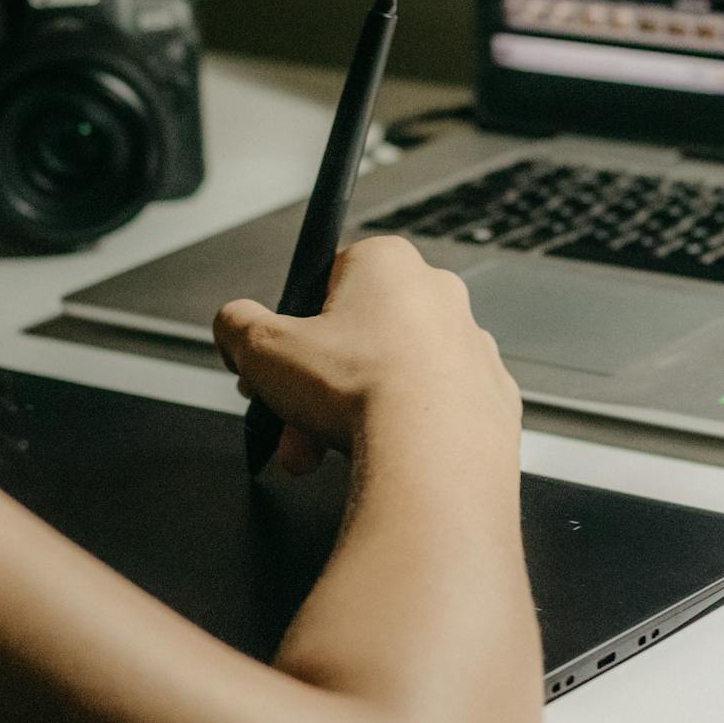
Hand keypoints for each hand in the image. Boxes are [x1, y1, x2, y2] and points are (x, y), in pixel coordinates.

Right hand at [215, 237, 521, 475]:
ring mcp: (472, 346)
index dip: (290, 330)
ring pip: (393, 377)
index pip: (325, 283)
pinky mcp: (491, 396)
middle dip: (315, 386)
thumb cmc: (361, 391)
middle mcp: (438, 294)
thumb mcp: (263, 348)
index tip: (275, 366)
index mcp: (387, 263)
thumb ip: (236, 325)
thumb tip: (232, 326)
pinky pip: (434, 410)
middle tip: (290, 421)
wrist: (435, 457)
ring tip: (322, 452)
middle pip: (356, 339)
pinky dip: (405, 433)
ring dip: (351, 414)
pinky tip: (381, 459)